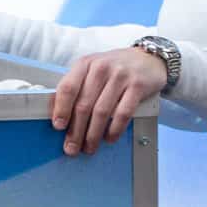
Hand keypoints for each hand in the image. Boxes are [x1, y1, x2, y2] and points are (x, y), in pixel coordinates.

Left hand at [51, 47, 167, 156]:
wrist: (148, 58)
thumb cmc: (115, 67)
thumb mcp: (93, 69)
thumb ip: (79, 86)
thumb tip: (62, 115)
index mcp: (84, 64)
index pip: (67, 88)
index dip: (61, 109)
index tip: (58, 126)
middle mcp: (100, 68)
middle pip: (84, 104)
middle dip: (76, 130)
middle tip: (71, 147)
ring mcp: (120, 77)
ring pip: (102, 112)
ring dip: (93, 134)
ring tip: (89, 147)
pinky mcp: (137, 86)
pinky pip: (123, 113)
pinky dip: (114, 129)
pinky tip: (109, 138)